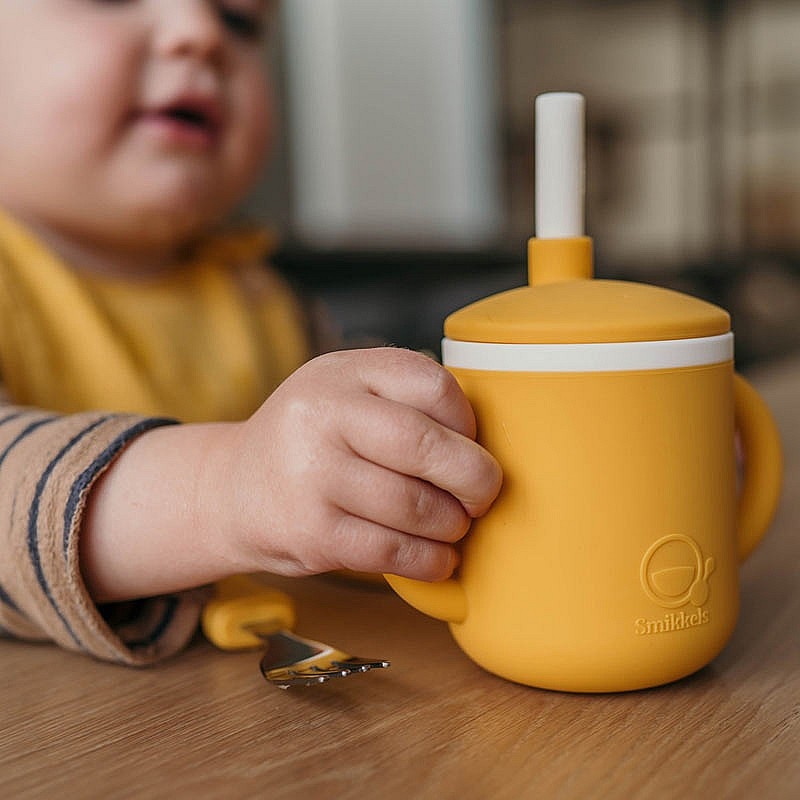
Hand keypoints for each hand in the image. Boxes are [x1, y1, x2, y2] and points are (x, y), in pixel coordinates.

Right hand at [216, 348, 502, 580]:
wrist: (234, 486)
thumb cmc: (312, 439)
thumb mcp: (345, 393)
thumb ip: (403, 401)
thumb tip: (485, 444)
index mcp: (343, 371)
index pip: (431, 384)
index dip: (468, 421)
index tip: (472, 444)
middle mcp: (321, 415)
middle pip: (425, 444)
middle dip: (474, 478)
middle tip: (483, 495)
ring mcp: (311, 475)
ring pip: (413, 505)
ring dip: (451, 524)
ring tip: (456, 526)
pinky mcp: (310, 532)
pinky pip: (390, 551)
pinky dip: (429, 560)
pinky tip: (439, 558)